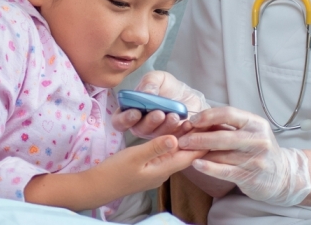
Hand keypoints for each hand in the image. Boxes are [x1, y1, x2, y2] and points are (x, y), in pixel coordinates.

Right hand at [24, 135, 205, 210]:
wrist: (96, 187)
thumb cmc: (114, 172)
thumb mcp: (134, 156)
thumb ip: (155, 147)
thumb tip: (175, 138)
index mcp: (163, 169)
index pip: (189, 156)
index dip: (202, 143)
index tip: (214, 130)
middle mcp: (163, 172)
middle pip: (184, 154)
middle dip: (195, 139)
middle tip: (207, 123)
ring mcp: (155, 172)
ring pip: (175, 154)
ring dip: (183, 141)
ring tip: (193, 125)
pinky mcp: (148, 170)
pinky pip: (166, 155)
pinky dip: (172, 145)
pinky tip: (173, 136)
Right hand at [112, 71, 209, 138]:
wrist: (187, 95)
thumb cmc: (167, 87)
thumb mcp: (158, 78)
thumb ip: (149, 82)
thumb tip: (146, 92)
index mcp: (130, 111)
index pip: (119, 121)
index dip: (125, 119)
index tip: (136, 112)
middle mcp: (140, 125)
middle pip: (139, 130)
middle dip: (149, 122)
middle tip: (159, 114)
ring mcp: (155, 135)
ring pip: (156, 136)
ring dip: (165, 126)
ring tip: (174, 116)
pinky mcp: (171, 139)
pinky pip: (174, 140)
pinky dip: (180, 132)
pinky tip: (186, 123)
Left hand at [178, 106, 310, 206]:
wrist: (282, 175)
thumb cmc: (259, 149)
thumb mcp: (249, 132)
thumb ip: (227, 126)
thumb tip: (197, 121)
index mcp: (256, 123)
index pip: (229, 114)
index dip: (207, 116)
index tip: (192, 120)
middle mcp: (258, 140)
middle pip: (223, 136)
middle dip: (198, 137)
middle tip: (181, 139)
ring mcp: (255, 159)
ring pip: (221, 154)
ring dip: (199, 152)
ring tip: (184, 151)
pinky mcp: (250, 176)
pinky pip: (224, 171)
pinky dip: (208, 167)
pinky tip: (196, 164)